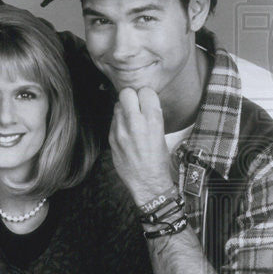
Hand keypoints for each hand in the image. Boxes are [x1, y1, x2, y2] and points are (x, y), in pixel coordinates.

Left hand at [109, 87, 174, 204]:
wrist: (147, 182)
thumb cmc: (158, 159)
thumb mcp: (161, 134)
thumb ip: (151, 115)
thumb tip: (144, 101)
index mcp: (153, 121)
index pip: (145, 92)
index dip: (146, 95)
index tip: (147, 101)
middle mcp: (135, 124)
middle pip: (126, 93)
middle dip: (131, 97)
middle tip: (135, 105)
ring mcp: (120, 131)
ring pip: (117, 105)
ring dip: (123, 109)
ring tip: (131, 119)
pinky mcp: (111, 138)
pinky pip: (113, 120)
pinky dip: (118, 122)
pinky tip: (125, 131)